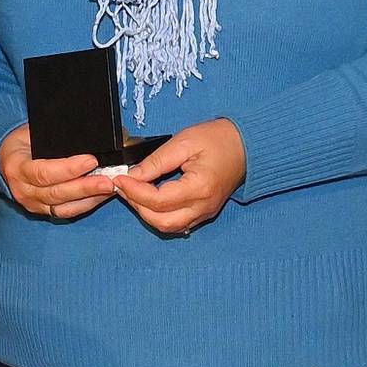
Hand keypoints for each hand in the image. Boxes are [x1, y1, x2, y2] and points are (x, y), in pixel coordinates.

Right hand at [0, 123, 114, 220]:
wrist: (5, 159)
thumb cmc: (22, 142)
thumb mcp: (31, 132)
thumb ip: (54, 138)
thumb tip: (88, 136)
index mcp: (17, 167)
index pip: (44, 172)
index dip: (69, 168)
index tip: (91, 160)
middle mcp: (23, 190)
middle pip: (56, 193)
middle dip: (85, 187)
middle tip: (108, 180)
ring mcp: (32, 203)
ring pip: (63, 207)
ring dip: (89, 198)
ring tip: (109, 188)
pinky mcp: (42, 211)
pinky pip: (65, 212)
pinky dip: (85, 205)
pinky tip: (100, 196)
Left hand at [109, 119, 244, 236]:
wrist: (246, 146)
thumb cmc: (219, 139)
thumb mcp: (184, 142)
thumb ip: (157, 161)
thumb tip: (132, 175)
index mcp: (199, 188)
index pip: (157, 200)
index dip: (134, 191)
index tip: (120, 178)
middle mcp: (203, 207)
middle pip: (161, 221)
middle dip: (137, 206)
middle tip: (123, 187)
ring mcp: (204, 213)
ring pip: (168, 227)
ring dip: (146, 213)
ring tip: (133, 192)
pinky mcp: (204, 213)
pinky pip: (178, 224)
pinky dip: (159, 215)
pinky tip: (149, 199)